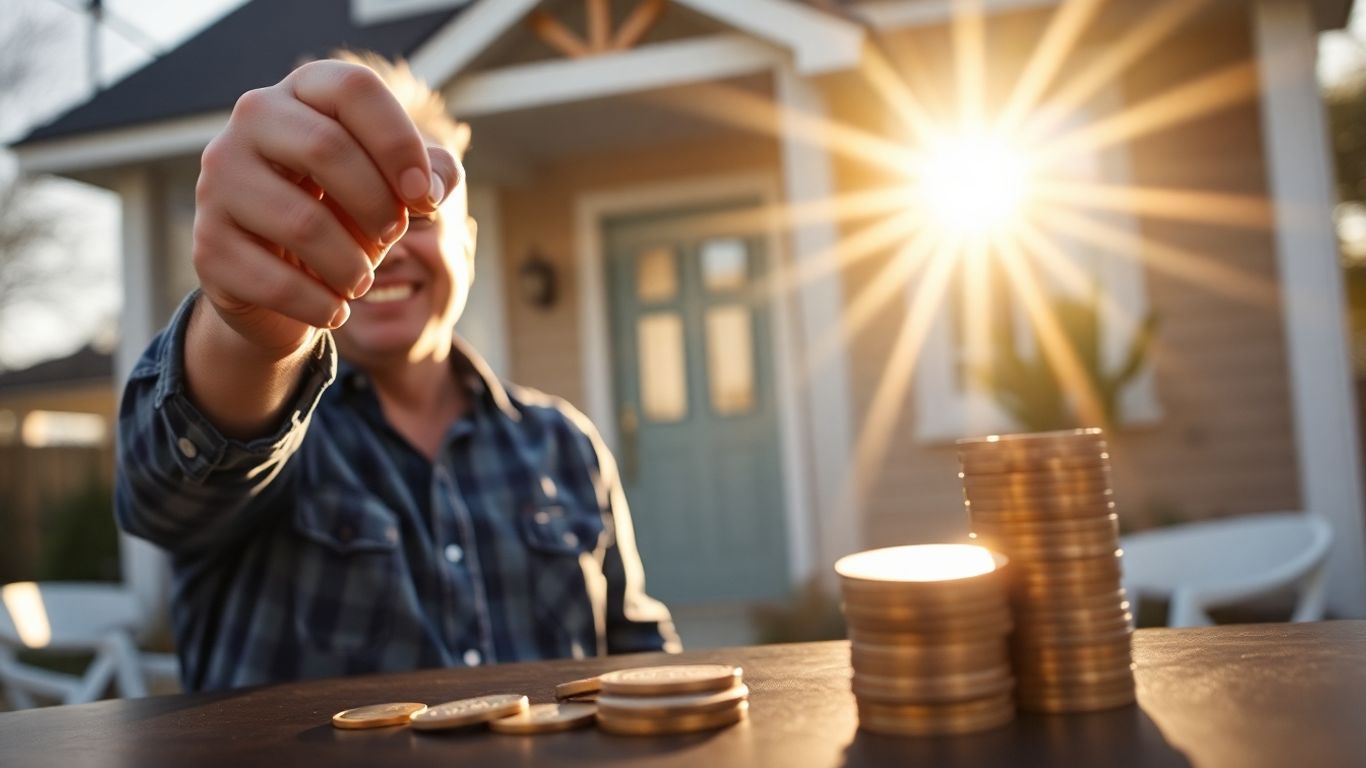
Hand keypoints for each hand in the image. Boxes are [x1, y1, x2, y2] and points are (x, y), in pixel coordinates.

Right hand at [192, 60, 459, 356]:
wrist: (285, 283)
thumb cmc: (351, 215)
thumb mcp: (402, 188)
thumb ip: (434, 174)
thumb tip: (430, 188)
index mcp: (303, 93)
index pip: (354, 90)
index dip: (400, 143)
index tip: (424, 196)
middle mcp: (251, 122)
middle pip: (326, 147)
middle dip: (378, 205)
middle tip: (392, 236)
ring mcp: (219, 181)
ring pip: (302, 221)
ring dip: (353, 265)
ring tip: (361, 279)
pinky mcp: (208, 245)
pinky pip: (277, 281)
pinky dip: (322, 305)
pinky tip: (334, 309)